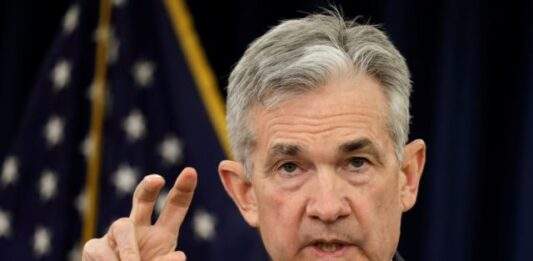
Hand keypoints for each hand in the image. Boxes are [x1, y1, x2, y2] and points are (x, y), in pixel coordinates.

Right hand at [82, 167, 197, 260]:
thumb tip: (179, 256)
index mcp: (162, 234)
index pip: (175, 207)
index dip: (184, 188)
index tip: (191, 171)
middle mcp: (138, 229)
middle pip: (143, 199)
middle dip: (149, 187)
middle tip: (157, 179)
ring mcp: (114, 236)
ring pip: (122, 225)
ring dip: (129, 251)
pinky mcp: (93, 247)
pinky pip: (103, 251)